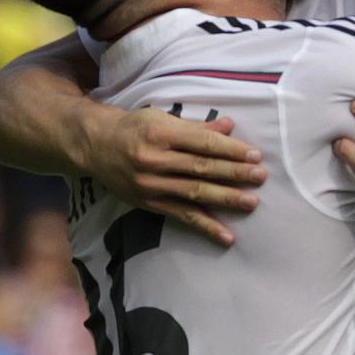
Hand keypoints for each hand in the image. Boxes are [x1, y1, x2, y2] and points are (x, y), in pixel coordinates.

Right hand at [85, 107, 266, 245]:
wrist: (95, 146)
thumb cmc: (134, 128)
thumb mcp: (161, 118)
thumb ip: (196, 126)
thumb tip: (230, 125)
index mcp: (161, 133)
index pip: (203, 143)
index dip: (231, 149)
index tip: (255, 155)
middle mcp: (155, 160)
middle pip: (201, 168)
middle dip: (234, 173)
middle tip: (260, 177)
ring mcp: (152, 185)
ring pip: (195, 193)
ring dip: (225, 198)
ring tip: (251, 202)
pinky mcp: (151, 204)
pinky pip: (182, 216)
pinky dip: (206, 227)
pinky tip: (226, 236)